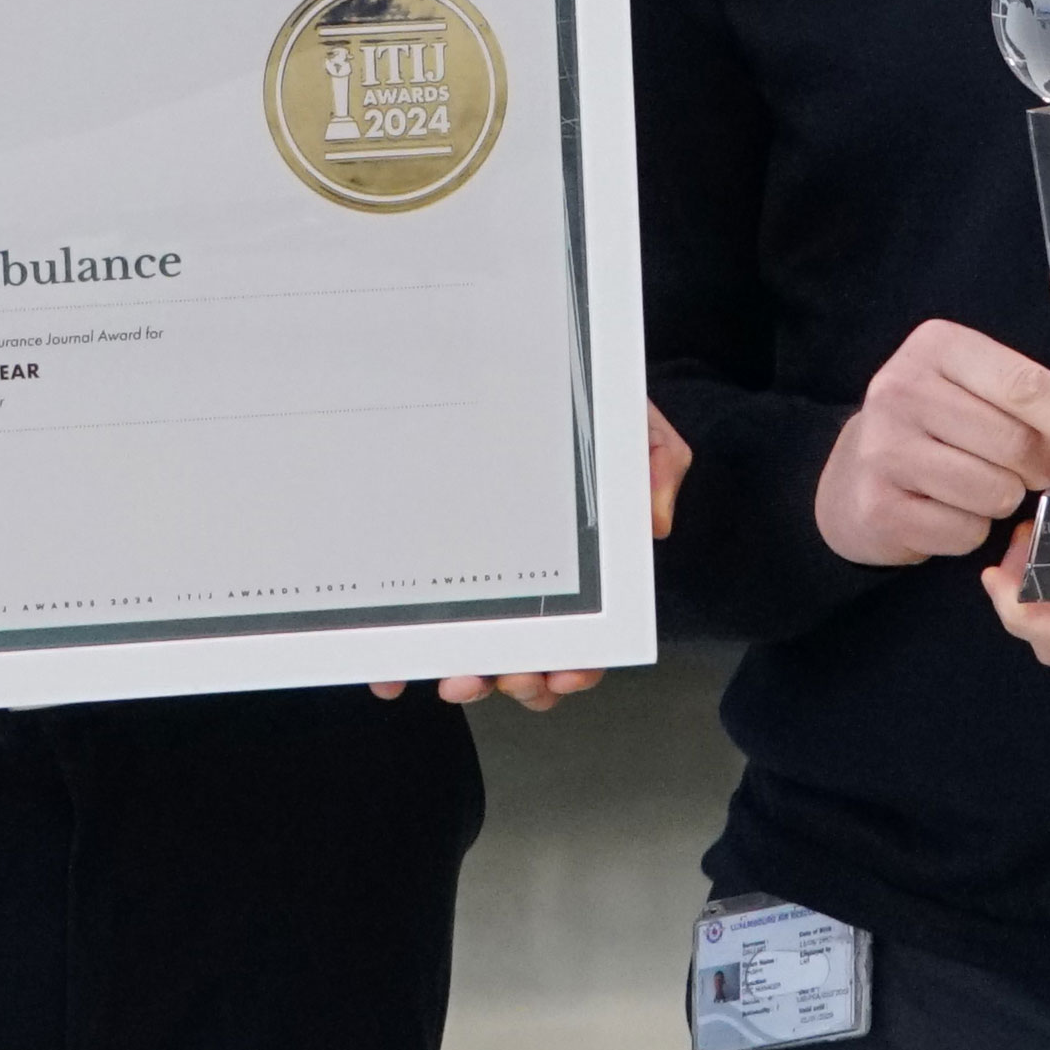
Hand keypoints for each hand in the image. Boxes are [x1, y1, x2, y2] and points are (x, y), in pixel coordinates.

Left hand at [389, 407, 684, 711]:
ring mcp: (479, 583)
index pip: (584, 635)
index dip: (576, 666)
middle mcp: (528, 587)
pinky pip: (415, 624)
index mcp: (579, 570)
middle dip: (519, 680)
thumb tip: (653, 522)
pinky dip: (400, 662)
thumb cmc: (586, 408)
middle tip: (513, 676)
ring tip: (461, 676)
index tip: (565, 673)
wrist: (534, 369)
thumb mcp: (636, 426)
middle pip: (526, 658)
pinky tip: (392, 675)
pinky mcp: (431, 571)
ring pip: (472, 653)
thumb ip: (658, 465)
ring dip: (468, 678)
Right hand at [815, 321, 1049, 570]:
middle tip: (1032, 472)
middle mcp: (902, 390)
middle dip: (1040, 469)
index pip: (1027, 386)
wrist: (853, 474)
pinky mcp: (878, 506)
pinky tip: (947, 510)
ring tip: (980, 487)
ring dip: (1003, 500)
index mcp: (938, 347)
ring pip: (994, 492)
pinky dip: (971, 531)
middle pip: (1015, 444)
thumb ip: (1036, 399)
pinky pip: (964, 532)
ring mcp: (884, 449)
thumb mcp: (976, 388)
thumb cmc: (937, 426)